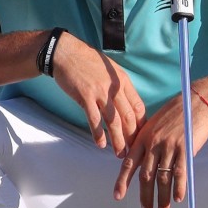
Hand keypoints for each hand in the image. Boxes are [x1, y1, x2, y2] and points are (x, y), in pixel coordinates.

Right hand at [50, 33, 146, 156]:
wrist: (66, 53)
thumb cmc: (87, 61)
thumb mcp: (110, 69)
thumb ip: (119, 85)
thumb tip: (126, 103)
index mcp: (123, 81)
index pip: (138, 106)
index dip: (141, 124)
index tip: (141, 136)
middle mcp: (114, 88)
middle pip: (128, 117)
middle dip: (132, 137)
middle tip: (134, 151)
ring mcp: (100, 93)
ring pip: (113, 121)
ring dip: (118, 140)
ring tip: (120, 154)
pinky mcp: (85, 97)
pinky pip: (94, 120)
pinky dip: (98, 134)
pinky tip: (101, 145)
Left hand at [113, 91, 207, 207]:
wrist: (196, 102)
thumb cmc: (176, 114)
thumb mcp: (155, 125)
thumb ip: (147, 143)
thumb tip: (144, 164)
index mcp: (143, 137)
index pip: (129, 163)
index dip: (122, 181)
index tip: (117, 196)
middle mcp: (153, 143)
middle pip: (146, 176)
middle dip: (145, 196)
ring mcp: (169, 146)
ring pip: (163, 178)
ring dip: (162, 197)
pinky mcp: (185, 148)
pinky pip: (180, 173)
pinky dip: (178, 188)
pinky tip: (178, 198)